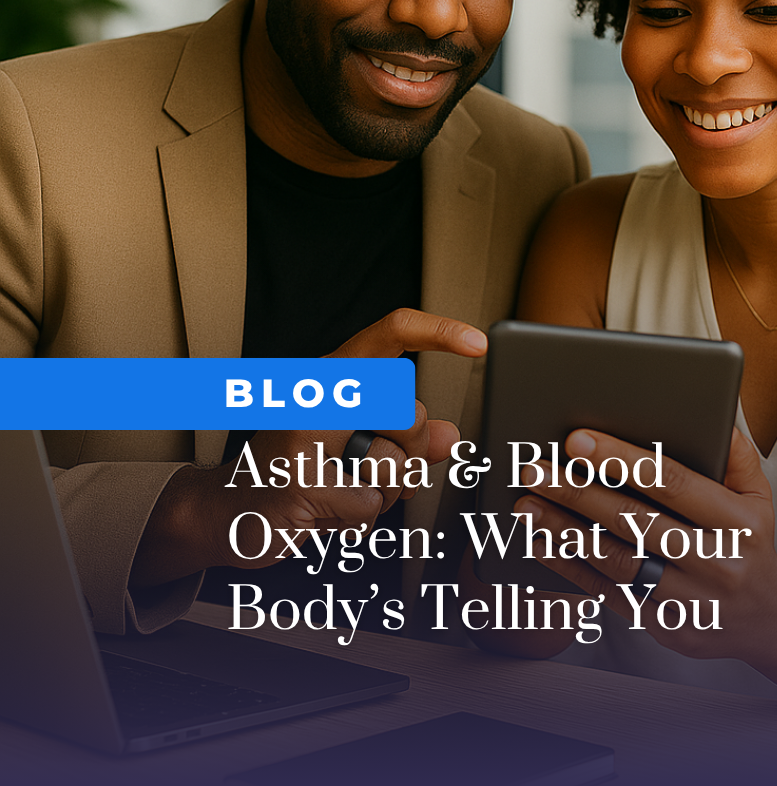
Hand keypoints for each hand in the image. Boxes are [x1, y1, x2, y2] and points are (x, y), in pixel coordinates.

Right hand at [133, 309, 486, 584]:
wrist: (223, 510)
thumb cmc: (293, 469)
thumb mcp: (352, 442)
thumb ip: (404, 437)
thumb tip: (449, 437)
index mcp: (332, 374)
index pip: (390, 333)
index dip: (439, 331)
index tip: (478, 344)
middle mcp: (316, 394)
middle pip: (409, 413)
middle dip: (408, 451)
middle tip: (371, 465)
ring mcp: (304, 437)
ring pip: (394, 466)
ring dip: (384, 493)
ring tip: (342, 490)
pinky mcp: (300, 482)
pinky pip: (371, 507)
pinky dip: (359, 520)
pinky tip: (327, 512)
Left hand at [514, 428, 776, 658]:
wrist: (769, 618)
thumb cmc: (750, 541)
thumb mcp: (757, 494)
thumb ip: (735, 453)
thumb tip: (712, 415)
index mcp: (736, 522)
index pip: (671, 483)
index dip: (620, 460)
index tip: (577, 441)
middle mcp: (714, 562)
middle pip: (633, 520)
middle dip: (577, 492)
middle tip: (535, 470)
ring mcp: (689, 600)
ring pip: (615, 560)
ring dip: (564, 531)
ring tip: (527, 505)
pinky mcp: (665, 627)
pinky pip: (610, 593)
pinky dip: (571, 568)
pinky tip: (542, 544)